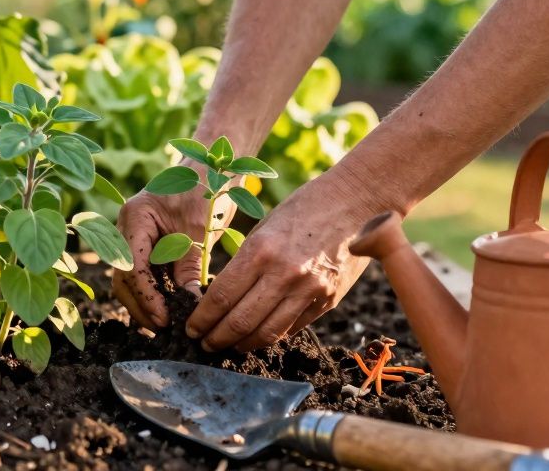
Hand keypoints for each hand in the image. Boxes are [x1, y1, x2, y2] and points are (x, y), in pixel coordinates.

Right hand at [112, 176, 226, 329]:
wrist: (210, 168)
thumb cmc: (205, 189)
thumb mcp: (198, 231)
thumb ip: (189, 267)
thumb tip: (189, 306)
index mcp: (135, 217)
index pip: (132, 266)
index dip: (146, 296)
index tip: (165, 318)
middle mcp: (125, 227)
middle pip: (123, 276)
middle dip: (140, 305)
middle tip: (164, 329)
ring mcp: (132, 236)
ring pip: (128, 279)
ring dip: (143, 303)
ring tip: (165, 325)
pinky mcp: (144, 244)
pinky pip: (141, 274)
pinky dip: (151, 293)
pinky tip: (166, 310)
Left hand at [185, 172, 376, 351]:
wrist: (357, 201)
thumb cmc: (305, 207)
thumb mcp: (266, 227)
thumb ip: (247, 262)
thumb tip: (225, 296)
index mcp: (261, 250)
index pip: (221, 296)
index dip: (202, 319)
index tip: (191, 328)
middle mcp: (284, 274)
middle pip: (240, 321)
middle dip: (217, 338)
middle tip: (204, 344)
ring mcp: (309, 290)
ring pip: (267, 333)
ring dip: (243, 345)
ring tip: (230, 347)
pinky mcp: (328, 300)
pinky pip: (293, 327)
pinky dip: (272, 335)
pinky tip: (259, 335)